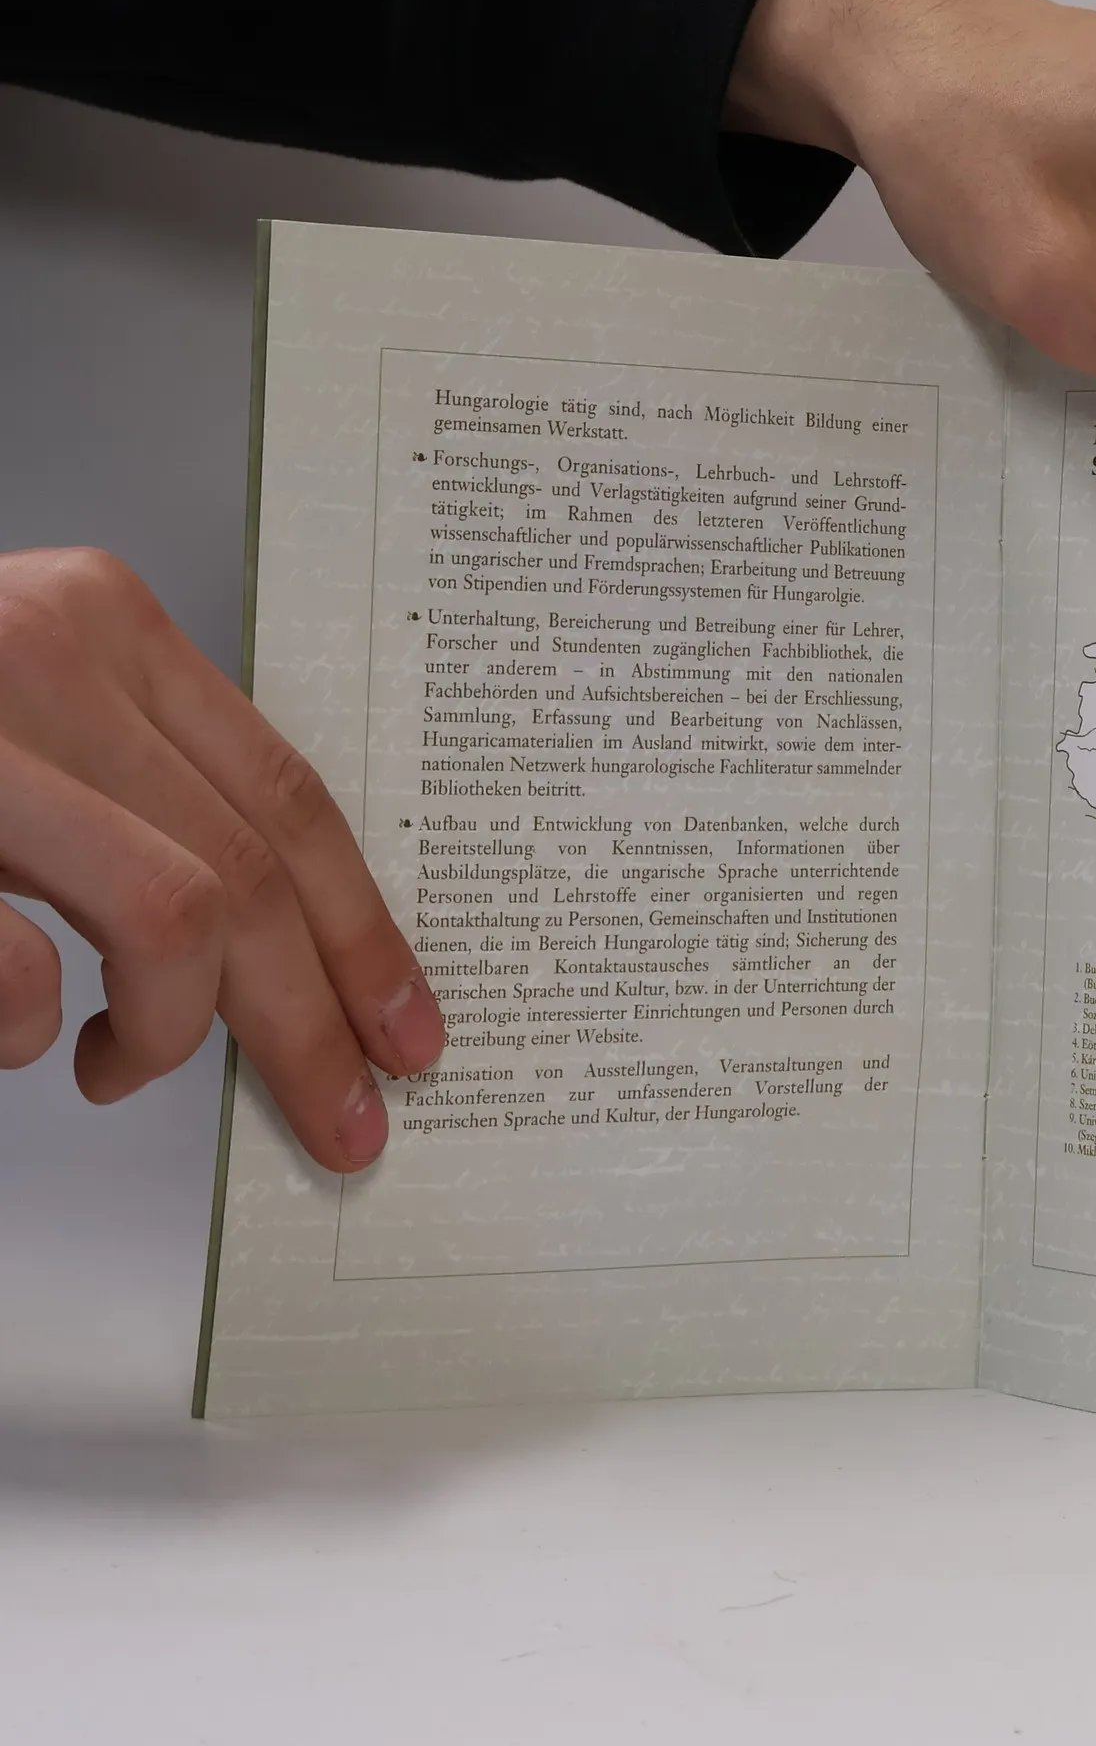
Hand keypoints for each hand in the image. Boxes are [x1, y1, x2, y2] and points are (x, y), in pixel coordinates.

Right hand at [0, 549, 442, 1171]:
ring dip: (167, 1035)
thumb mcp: (31, 711)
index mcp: (104, 628)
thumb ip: (139, 788)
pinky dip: (23, 1032)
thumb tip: (281, 953)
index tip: (407, 1029)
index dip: (366, 932)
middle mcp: (43, 657)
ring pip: (176, 919)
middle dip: (313, 1021)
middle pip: (252, 876)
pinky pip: (13, 971)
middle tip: (343, 1118)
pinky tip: (19, 1037)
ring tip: (116, 1066)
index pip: (288, 801)